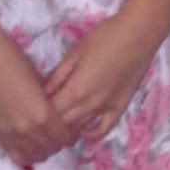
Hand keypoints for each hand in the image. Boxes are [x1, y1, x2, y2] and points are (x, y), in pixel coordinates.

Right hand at [0, 27, 75, 167]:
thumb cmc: (13, 60)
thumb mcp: (40, 82)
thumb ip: (48, 104)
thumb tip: (55, 116)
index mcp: (42, 115)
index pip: (63, 138)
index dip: (69, 135)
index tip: (69, 129)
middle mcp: (26, 130)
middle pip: (49, 149)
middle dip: (56, 143)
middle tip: (56, 134)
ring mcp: (7, 133)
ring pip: (31, 156)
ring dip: (40, 150)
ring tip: (41, 139)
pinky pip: (12, 153)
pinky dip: (23, 151)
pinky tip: (25, 142)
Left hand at [44, 11, 160, 143]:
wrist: (139, 35)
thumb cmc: (104, 37)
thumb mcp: (75, 53)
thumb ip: (58, 76)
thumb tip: (42, 94)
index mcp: (76, 90)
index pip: (50, 113)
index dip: (37, 113)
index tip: (30, 108)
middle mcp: (90, 106)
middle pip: (62, 126)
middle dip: (48, 125)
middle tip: (39, 118)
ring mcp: (106, 110)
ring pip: (79, 130)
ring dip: (65, 130)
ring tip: (55, 125)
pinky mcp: (120, 109)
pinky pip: (102, 131)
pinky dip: (89, 134)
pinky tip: (81, 129)